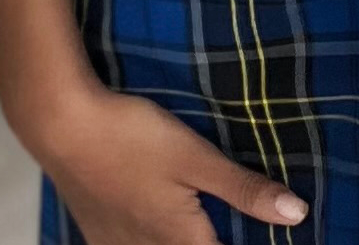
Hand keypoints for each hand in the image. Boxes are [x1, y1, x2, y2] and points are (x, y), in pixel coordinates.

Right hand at [27, 83, 306, 243]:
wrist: (62, 126)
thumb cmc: (134, 138)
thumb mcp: (197, 158)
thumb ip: (245, 189)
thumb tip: (297, 215)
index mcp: (179, 240)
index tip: (267, 237)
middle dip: (211, 243)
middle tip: (233, 225)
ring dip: (184, 243)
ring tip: (199, 226)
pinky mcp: (94, 232)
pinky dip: (149, 244)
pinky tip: (155, 230)